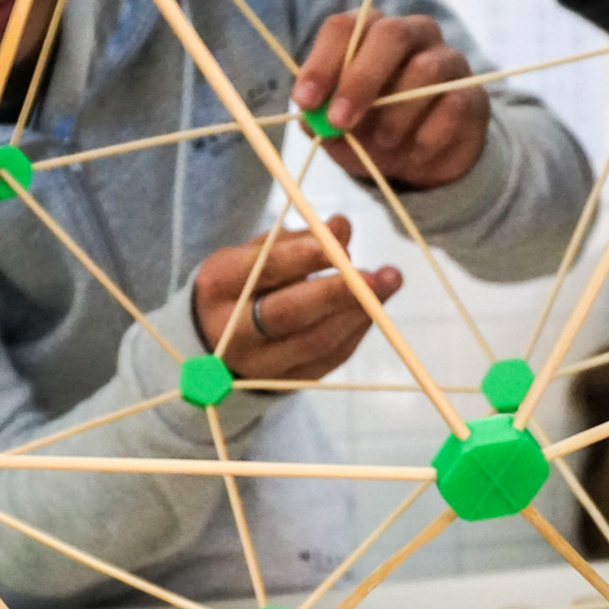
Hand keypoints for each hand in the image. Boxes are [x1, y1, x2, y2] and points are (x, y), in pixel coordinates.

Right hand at [194, 215, 401, 380]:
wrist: (219, 340)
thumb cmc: (245, 283)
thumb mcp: (260, 252)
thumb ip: (300, 239)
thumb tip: (341, 226)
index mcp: (218, 284)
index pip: (262, 270)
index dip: (303, 257)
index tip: (339, 243)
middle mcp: (232, 330)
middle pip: (285, 315)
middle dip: (334, 293)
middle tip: (375, 275)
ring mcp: (259, 364)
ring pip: (314, 342)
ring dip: (358, 311)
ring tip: (390, 282)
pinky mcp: (287, 383)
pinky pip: (328, 358)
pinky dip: (356, 329)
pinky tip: (375, 307)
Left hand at [292, 13, 489, 189]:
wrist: (420, 162)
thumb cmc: (371, 132)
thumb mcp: (337, 131)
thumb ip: (320, 120)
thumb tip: (310, 115)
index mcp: (370, 32)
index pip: (344, 27)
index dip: (322, 62)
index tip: (305, 101)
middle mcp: (412, 34)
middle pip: (390, 34)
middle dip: (360, 79)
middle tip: (338, 122)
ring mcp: (448, 60)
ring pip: (425, 70)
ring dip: (395, 115)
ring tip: (381, 146)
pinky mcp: (472, 95)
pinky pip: (452, 107)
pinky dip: (425, 138)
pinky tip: (413, 155)